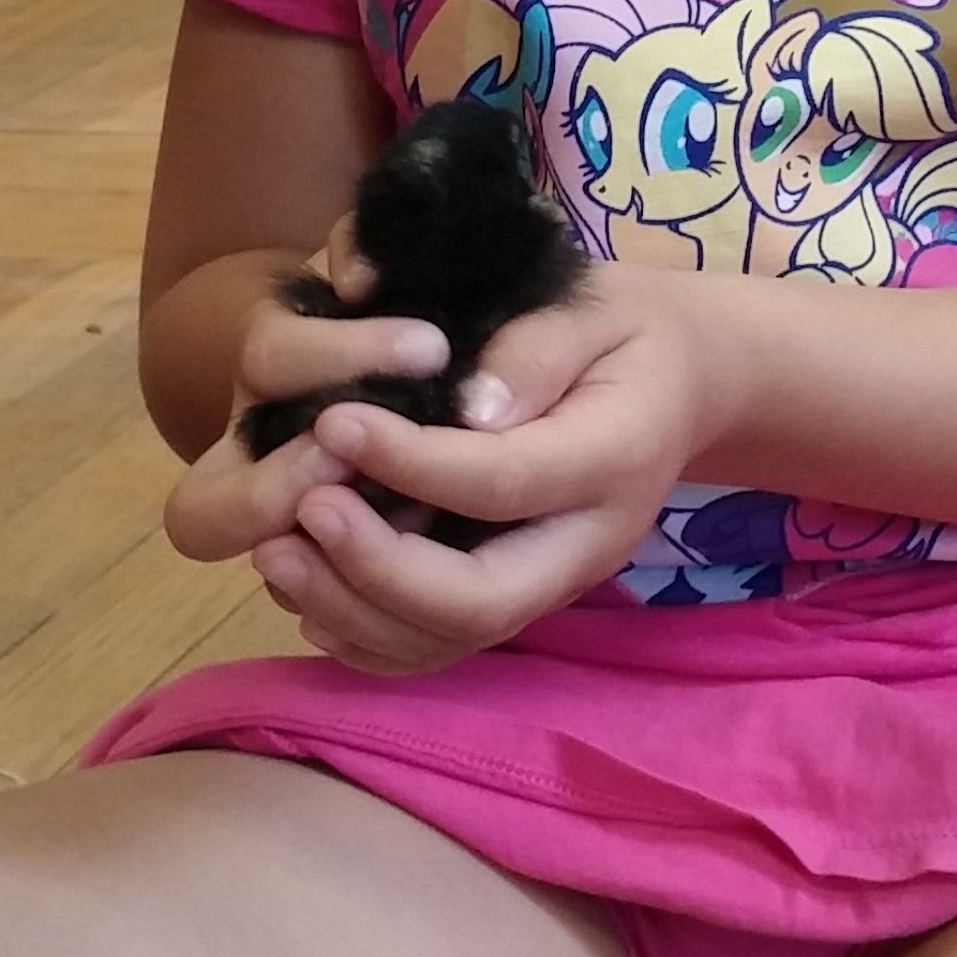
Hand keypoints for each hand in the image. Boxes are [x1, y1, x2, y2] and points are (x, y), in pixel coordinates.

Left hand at [166, 265, 737, 676]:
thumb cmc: (625, 332)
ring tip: (277, 553)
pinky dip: (365, 637)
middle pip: (479, 602)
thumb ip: (536, 350)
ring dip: (353, 608)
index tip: (335, 420)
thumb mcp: (595, 307)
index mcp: (614, 460)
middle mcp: (585, 544)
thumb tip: (469, 407)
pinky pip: (437, 648)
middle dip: (376, 568)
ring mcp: (551, 583)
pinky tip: (306, 594)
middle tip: (301, 507)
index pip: (504, 484)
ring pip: (449, 640)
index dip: (412, 462)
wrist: (679, 384)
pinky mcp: (516, 597)